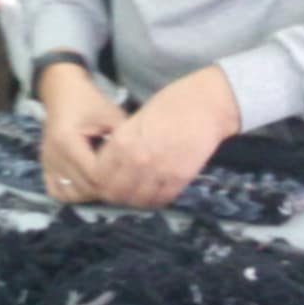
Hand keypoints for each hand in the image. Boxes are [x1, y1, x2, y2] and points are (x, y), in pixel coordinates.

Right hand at [37, 65, 126, 203]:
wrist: (62, 93)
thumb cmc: (90, 102)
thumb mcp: (112, 116)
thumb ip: (125, 141)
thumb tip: (141, 165)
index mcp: (67, 141)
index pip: (94, 174)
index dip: (114, 179)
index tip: (129, 174)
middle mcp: (53, 155)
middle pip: (84, 188)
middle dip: (106, 189)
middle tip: (125, 182)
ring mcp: (46, 163)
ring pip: (70, 194)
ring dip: (91, 194)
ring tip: (107, 183)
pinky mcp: (45, 166)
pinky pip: (57, 191)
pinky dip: (73, 194)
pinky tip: (87, 185)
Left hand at [88, 66, 239, 208]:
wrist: (206, 104)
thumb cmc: (170, 104)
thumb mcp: (135, 120)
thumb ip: (121, 142)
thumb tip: (109, 161)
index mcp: (122, 142)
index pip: (98, 175)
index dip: (97, 181)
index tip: (102, 180)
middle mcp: (138, 160)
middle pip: (114, 192)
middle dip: (112, 194)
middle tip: (117, 191)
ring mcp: (160, 171)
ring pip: (137, 200)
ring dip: (133, 200)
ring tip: (135, 193)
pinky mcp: (181, 178)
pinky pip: (162, 199)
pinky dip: (155, 200)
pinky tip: (154, 194)